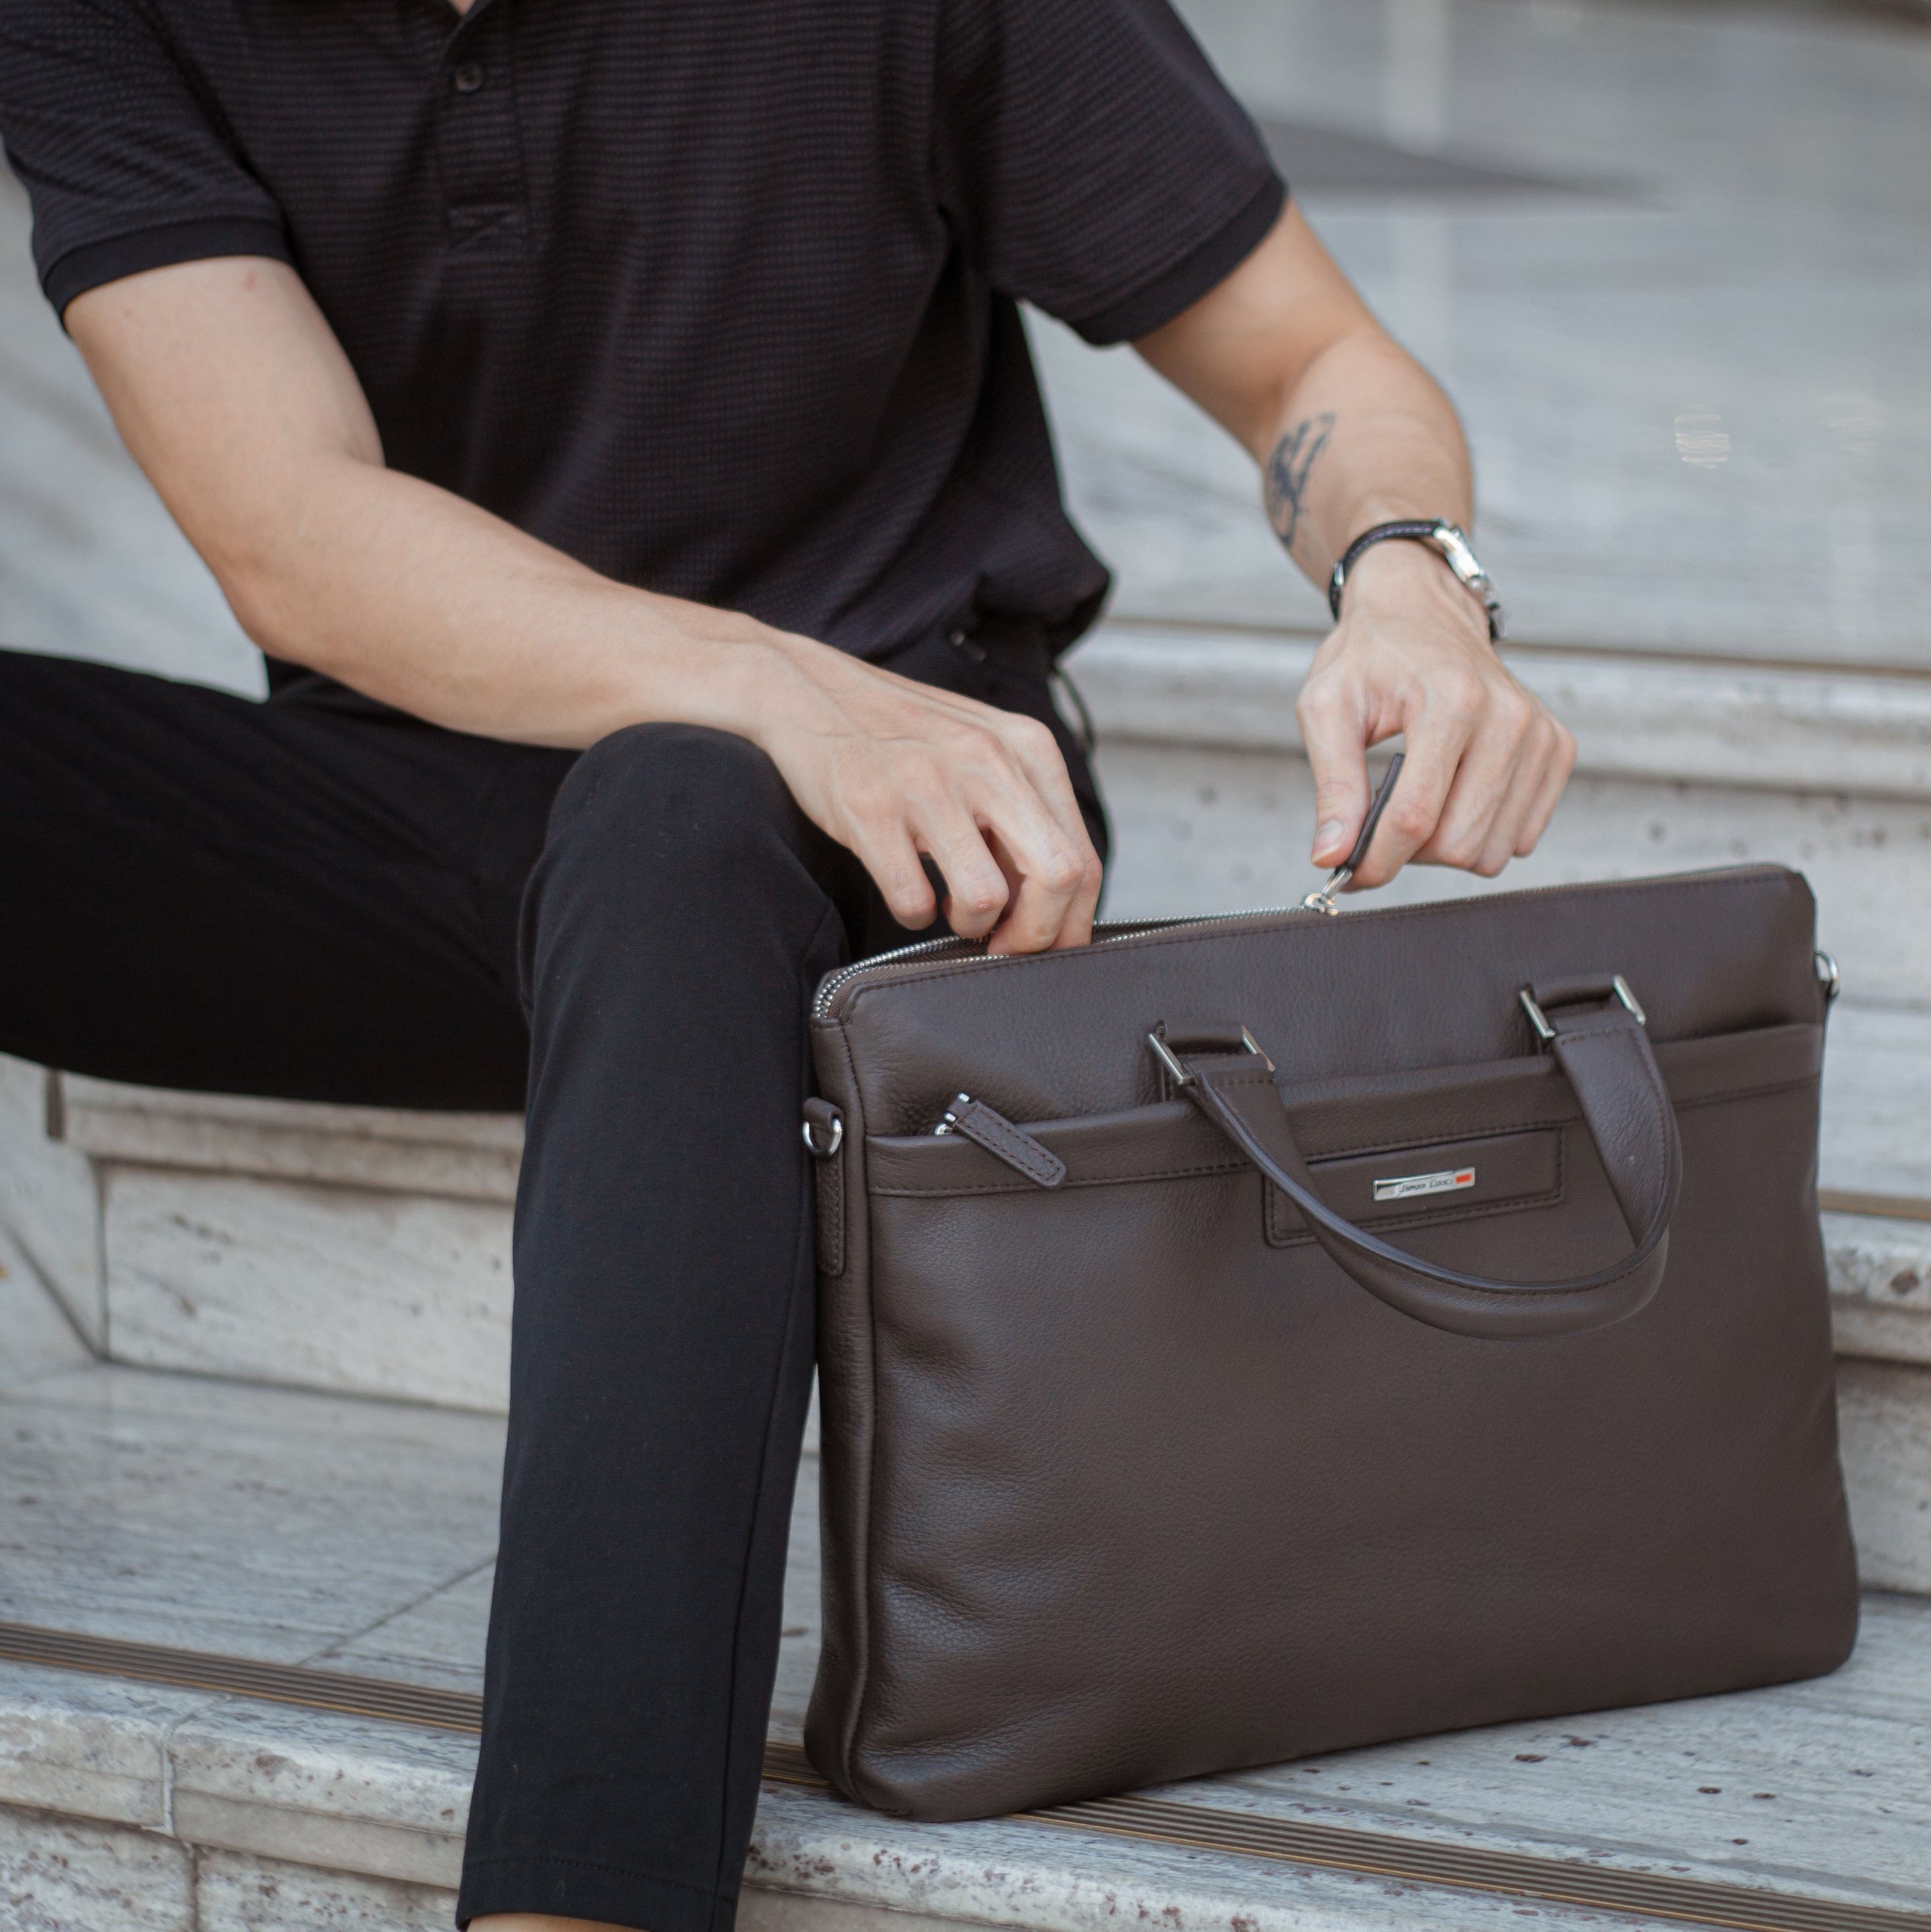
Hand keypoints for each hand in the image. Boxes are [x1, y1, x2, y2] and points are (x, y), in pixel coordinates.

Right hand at [745, 633, 1102, 953]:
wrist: (811, 691)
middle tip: (1005, 944)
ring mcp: (928, 785)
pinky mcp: (871, 810)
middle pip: (1056, 878)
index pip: (1083, 858)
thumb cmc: (905, 734)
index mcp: (1026, 748)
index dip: (1071, 920)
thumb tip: (1053, 904)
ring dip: (972, 926)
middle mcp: (986, 762)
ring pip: (987, 897)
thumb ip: (1025, 813)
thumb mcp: (984, 752)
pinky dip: (914, 916)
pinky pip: (913, 901)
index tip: (1048, 944)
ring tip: (952, 911)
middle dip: (1036, 935)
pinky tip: (908, 895)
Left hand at [1295, 542, 1575, 888]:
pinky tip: (1454, 794)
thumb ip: (1333, 787)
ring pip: (1493, 851)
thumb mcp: (1327, 709)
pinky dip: (1481, 832)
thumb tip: (1331, 857)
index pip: (1416, 818)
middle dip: (1409, 851)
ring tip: (1418, 800)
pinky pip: (1521, 837)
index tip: (1347, 873)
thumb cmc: (1370, 659)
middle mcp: (1508, 717)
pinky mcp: (1558, 750)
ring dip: (1445, 846)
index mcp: (1450, 701)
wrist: (1422, 613)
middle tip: (1381, 819)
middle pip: (1458, 844)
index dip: (1376, 861)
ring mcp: (1540, 735)